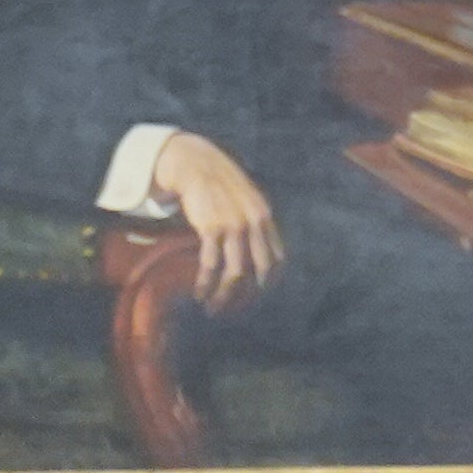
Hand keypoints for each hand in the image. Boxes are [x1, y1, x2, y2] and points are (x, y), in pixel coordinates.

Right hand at [150, 132, 285, 307]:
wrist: (196, 164)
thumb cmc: (219, 184)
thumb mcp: (246, 198)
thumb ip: (255, 221)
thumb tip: (257, 250)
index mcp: (264, 217)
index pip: (277, 259)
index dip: (269, 282)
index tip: (256, 295)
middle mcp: (253, 222)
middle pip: (259, 270)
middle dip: (247, 296)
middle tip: (233, 309)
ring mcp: (234, 225)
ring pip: (235, 273)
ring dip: (224, 296)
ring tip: (212, 308)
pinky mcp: (211, 228)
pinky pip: (210, 264)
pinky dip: (205, 282)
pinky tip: (199, 292)